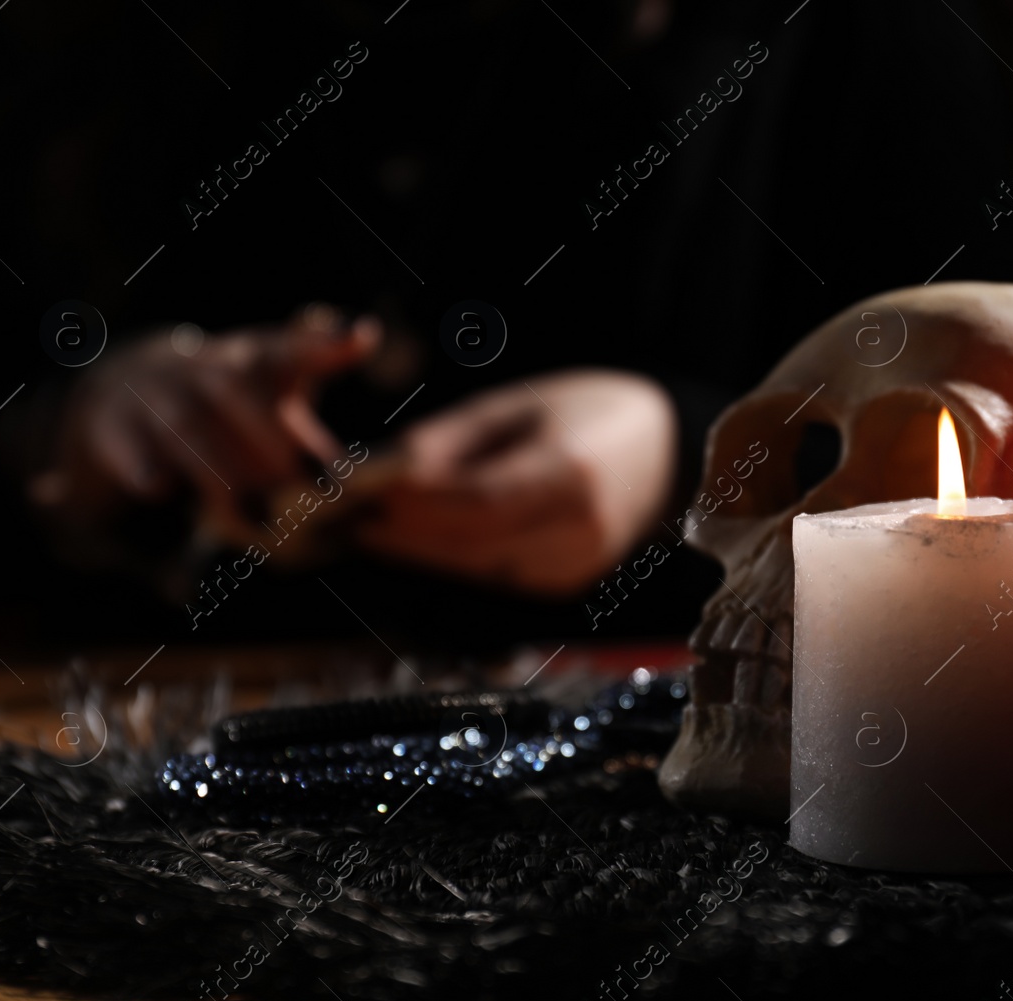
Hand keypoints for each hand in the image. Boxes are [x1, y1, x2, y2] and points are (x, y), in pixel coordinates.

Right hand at [32, 306, 378, 536]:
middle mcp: (205, 367)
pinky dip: (140, 465)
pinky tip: (158, 489)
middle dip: (274, 441)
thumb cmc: (225, 409)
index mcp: (254, 359)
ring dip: (220, 472)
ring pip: (186, 425)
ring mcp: (157, 392)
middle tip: (312, 493)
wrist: (125, 386)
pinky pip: (128, 443)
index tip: (363, 336)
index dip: (325, 343)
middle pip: (238, 391)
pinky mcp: (114, 424)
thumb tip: (364, 502)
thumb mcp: (270, 407)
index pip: (291, 348)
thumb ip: (312, 446)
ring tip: (254, 517)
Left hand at [353, 370, 676, 594]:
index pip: (476, 503)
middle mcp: (580, 530)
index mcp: (572, 474)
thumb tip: (376, 474)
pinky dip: (455, 557)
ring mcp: (577, 564)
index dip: (413, 506)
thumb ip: (447, 444)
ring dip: (421, 550)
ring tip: (374, 524)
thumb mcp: (516, 406)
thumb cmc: (588, 411)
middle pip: (468, 546)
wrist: (664, 450)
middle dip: (402, 534)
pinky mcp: (566, 582)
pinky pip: (493, 574)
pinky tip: (425, 537)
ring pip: (474, 568)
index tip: (359, 495)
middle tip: (349, 518)